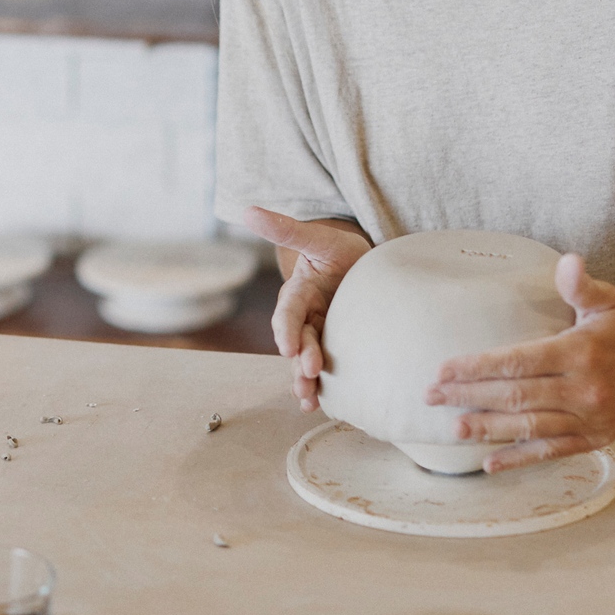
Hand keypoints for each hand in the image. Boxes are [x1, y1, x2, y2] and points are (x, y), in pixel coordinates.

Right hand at [244, 206, 371, 412]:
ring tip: (308, 399)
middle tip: (309, 373)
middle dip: (300, 358)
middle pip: (297, 340)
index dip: (286, 328)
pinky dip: (320, 386)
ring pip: (306, 358)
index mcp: (299, 291)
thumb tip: (246, 210)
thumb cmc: (342, 250)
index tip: (288, 347)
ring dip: (304, 379)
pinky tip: (319, 404)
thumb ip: (286, 229)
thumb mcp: (318, 238)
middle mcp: (305, 316)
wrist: (367, 266)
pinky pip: (322, 367)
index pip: (288, 311)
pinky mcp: (333, 345)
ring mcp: (319, 332)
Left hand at [425, 253, 614, 471]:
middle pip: (516, 396)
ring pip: (530, 427)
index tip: (443, 369)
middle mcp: (584, 390)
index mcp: (580, 353)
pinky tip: (491, 463)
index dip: (478, 368)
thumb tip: (567, 262)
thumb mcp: (609, 299)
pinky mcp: (597, 438)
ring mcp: (591, 419)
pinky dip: (521, 458)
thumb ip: (581, 285)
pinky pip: (552, 451)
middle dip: (470, 396)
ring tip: (454, 429)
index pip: (518, 362)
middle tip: (431, 396)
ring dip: (489, 429)